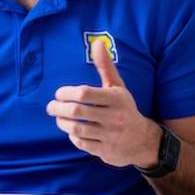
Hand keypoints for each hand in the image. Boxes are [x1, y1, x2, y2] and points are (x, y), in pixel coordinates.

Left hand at [46, 39, 160, 168]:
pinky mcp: (106, 151)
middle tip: (51, 107)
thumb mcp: (118, 87)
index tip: (59, 93)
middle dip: (58, 109)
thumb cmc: (125, 109)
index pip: (85, 93)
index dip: (67, 93)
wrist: (144, 140)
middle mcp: (114, 117)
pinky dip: (73, 137)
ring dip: (62, 123)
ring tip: (58, 118)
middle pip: (77, 112)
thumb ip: (105, 66)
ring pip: (77, 129)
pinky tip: (71, 131)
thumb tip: (97, 43)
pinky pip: (82, 143)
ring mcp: (110, 136)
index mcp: (116, 99)